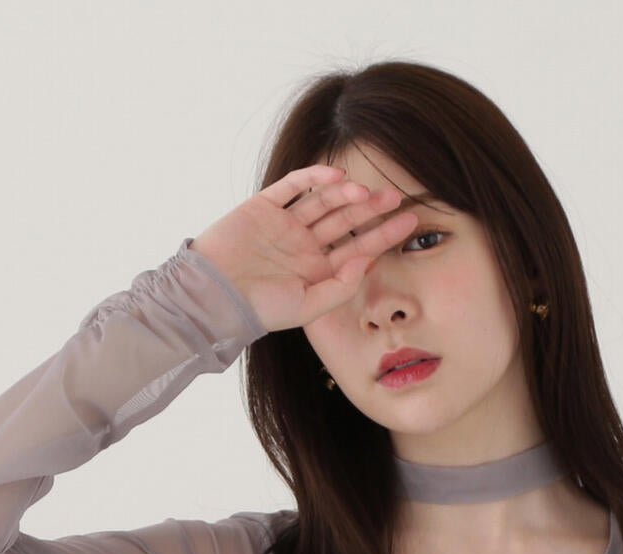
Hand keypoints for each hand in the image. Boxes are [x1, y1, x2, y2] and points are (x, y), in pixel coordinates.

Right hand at [188, 162, 420, 334]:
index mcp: (317, 271)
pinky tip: (335, 176)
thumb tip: (367, 261)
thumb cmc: (259, 308)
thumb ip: (340, 288)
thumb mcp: (307, 307)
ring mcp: (285, 225)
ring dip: (345, 194)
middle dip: (371, 210)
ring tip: (365, 192)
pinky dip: (313, 178)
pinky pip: (293, 187)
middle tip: (395, 198)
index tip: (409, 223)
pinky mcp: (265, 206)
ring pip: (323, 202)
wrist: (213, 294)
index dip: (384, 235)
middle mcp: (305, 246)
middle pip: (346, 222)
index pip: (358, 249)